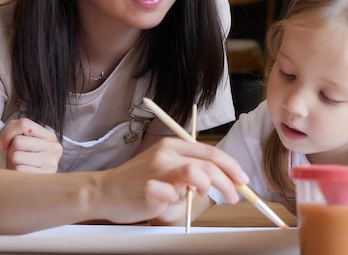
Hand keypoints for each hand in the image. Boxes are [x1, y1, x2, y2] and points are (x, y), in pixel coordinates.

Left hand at [0, 118, 62, 172]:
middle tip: (17, 156)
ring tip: (20, 164)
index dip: (9, 133)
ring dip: (13, 162)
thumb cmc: (24, 159)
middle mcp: (54, 148)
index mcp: (50, 136)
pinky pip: (19, 169)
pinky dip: (16, 172)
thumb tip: (6, 143)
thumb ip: (14, 129)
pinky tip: (23, 173)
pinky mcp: (44, 176)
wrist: (30, 183)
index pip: (24, 124)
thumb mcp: (21, 139)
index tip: (7, 143)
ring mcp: (51, 163)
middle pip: (18, 141)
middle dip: (12, 150)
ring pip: (16, 156)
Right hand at [95, 137, 247, 223]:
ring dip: (209, 186)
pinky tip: (174, 201)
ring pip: (196, 171)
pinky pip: (171, 193)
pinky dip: (179, 199)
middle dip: (228, 180)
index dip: (231, 166)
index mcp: (173, 145)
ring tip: (207, 196)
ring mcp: (157, 169)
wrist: (104, 191)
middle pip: (209, 162)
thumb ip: (190, 170)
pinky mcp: (148, 187)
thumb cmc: (138, 182)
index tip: (242, 180)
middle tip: (235, 196)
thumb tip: (223, 181)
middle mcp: (166, 153)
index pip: (211, 152)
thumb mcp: (165, 167)